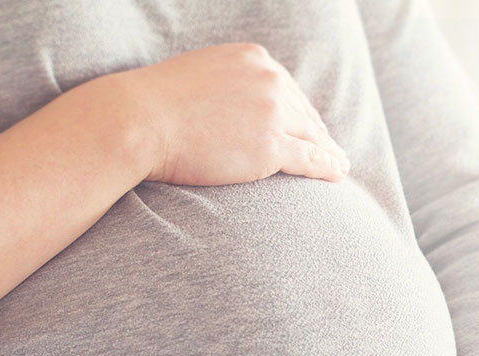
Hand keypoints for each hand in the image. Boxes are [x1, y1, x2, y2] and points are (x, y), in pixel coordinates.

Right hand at [117, 43, 349, 185]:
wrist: (138, 120)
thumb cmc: (156, 103)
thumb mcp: (201, 76)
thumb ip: (229, 84)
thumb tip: (239, 104)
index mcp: (255, 59)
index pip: (287, 89)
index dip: (301, 112)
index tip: (311, 127)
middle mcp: (270, 80)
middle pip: (303, 112)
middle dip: (318, 133)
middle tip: (332, 149)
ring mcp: (273, 113)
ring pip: (312, 136)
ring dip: (330, 152)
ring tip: (340, 165)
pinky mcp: (271, 146)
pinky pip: (310, 159)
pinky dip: (328, 168)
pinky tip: (338, 174)